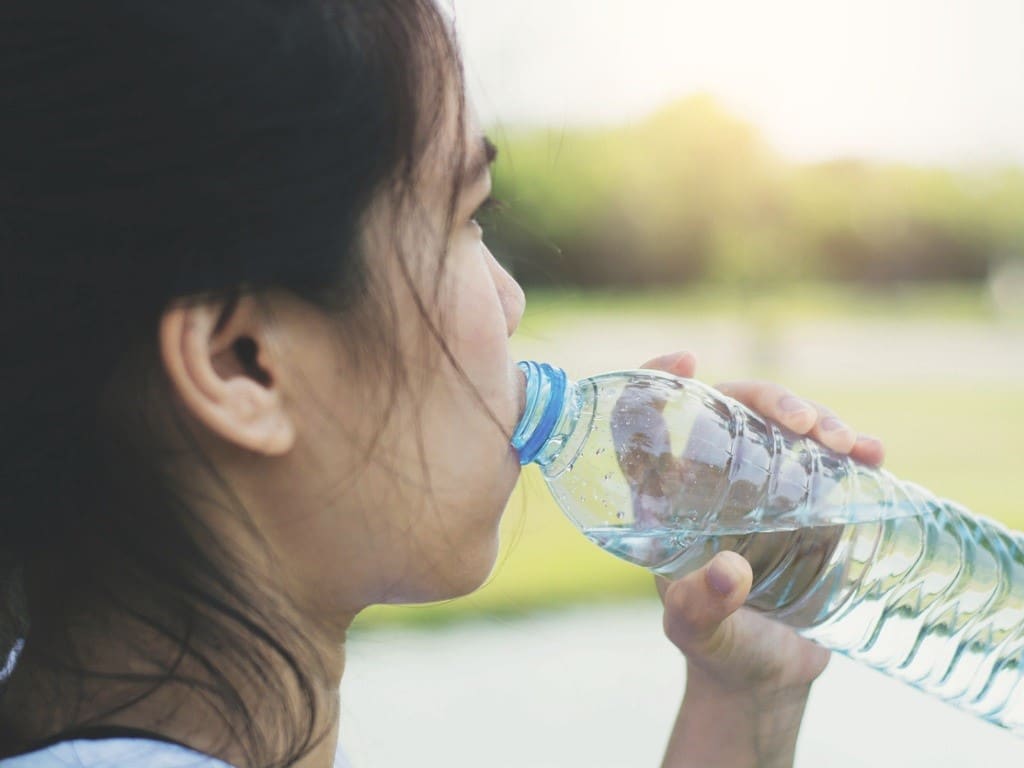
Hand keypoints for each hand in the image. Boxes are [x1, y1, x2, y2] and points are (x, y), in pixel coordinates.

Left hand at [640, 352, 884, 766]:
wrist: (769, 677)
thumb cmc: (719, 650)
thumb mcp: (699, 631)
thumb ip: (702, 607)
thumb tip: (727, 571)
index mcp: (668, 498)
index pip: (647, 423)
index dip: (656, 381)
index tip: (686, 360)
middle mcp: (712, 481)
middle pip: (729, 409)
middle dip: (766, 398)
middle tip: (801, 421)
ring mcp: (764, 486)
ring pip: (782, 426)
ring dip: (815, 418)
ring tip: (846, 441)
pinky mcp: (808, 501)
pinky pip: (827, 460)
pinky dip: (852, 448)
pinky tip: (872, 453)